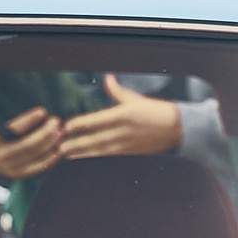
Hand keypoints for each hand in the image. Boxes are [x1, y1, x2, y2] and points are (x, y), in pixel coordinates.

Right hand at [0, 107, 63, 180]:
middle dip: (45, 133)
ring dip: (51, 144)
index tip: (42, 111)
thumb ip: (18, 122)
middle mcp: (4, 155)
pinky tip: (60, 149)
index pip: (14, 129)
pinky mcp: (23, 174)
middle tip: (56, 122)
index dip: (29, 120)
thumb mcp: (3, 127)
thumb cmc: (2, 138)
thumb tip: (41, 113)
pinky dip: (52, 157)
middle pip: (29, 145)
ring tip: (61, 133)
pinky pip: (40, 166)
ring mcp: (13, 167)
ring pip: (36, 156)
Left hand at [60, 76, 183, 159]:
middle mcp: (123, 131)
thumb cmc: (156, 112)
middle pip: (95, 139)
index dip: (80, 124)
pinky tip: (84, 159)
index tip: (67, 126)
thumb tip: (107, 79)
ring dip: (82, 153)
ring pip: (99, 150)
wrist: (177, 129)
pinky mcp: (130, 154)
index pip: (97, 120)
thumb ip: (117, 91)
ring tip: (65, 155)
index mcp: (123, 115)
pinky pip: (108, 156)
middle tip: (59, 146)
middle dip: (76, 143)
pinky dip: (95, 158)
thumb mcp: (136, 99)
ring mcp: (126, 144)